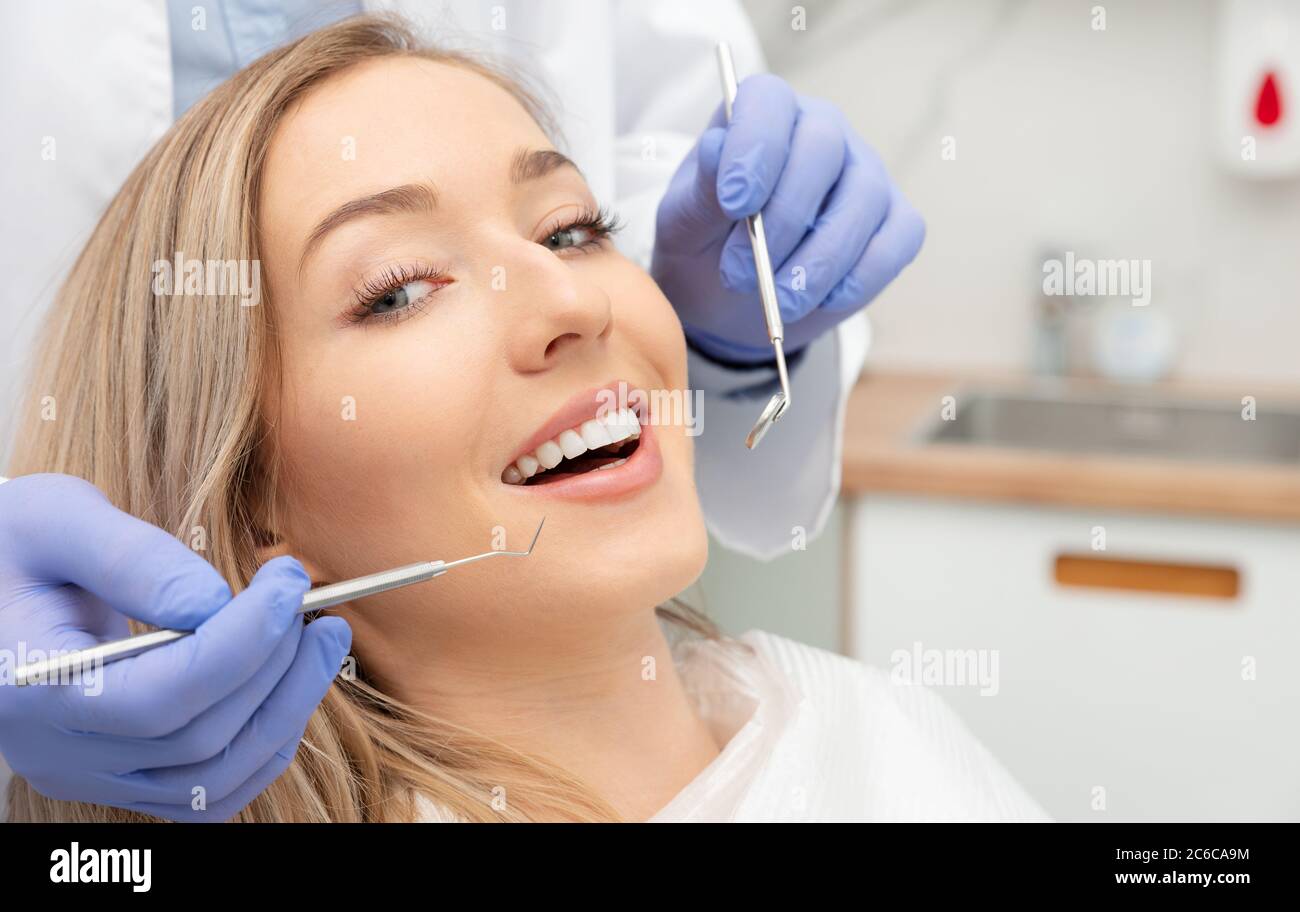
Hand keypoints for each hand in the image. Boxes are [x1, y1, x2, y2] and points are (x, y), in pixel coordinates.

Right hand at [0, 473, 350, 821]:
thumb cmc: (12, 542)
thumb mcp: (54, 517)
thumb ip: (130, 558)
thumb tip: (215, 605)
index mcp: (31, 686)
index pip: (160, 696)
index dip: (243, 643)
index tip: (288, 584)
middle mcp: (57, 751)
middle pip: (198, 738)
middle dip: (275, 667)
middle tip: (312, 605)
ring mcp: (89, 775)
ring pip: (214, 780)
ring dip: (286, 709)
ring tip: (319, 641)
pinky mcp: (119, 779)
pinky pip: (208, 795)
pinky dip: (264, 748)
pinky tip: (289, 688)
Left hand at [652, 73, 924, 363]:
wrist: (729, 305)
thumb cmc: (704, 248)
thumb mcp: (684, 225)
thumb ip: (701, 191)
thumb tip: (717, 147)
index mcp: (764, 116)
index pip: (769, 99)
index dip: (755, 145)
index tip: (734, 204)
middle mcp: (823, 133)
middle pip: (823, 146)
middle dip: (783, 217)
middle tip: (740, 274)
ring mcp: (865, 176)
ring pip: (863, 199)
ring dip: (817, 260)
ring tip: (776, 301)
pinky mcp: (896, 223)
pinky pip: (896, 241)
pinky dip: (859, 277)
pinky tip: (821, 300)